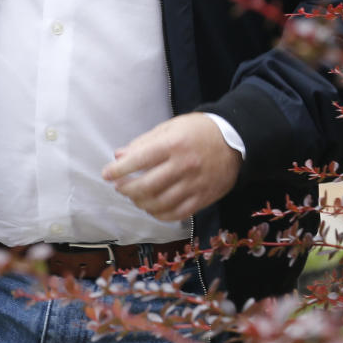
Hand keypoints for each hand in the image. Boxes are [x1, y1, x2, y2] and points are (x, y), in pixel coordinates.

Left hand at [101, 113, 241, 221]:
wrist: (234, 140)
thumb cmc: (199, 130)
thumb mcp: (171, 127)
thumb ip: (144, 142)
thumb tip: (119, 155)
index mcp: (173, 144)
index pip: (139, 159)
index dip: (118, 169)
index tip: (107, 174)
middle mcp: (183, 165)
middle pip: (147, 186)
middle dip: (127, 189)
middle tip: (120, 187)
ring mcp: (194, 184)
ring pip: (159, 203)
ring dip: (140, 203)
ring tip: (134, 197)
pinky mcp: (203, 198)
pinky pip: (176, 214)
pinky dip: (159, 215)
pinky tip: (151, 208)